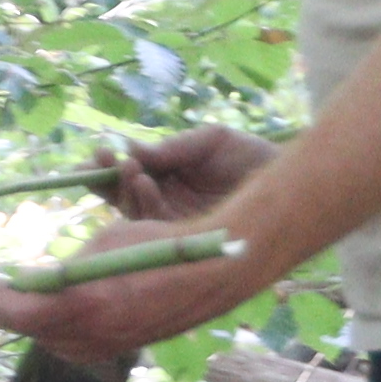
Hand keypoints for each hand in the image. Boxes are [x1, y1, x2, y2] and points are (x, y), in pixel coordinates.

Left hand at [0, 229, 264, 366]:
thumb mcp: (103, 245)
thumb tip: (34, 282)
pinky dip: (57, 334)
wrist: (213, 273)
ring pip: (53, 342)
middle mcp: (94, 334)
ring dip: (29, 325)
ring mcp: (110, 346)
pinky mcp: (124, 348)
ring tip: (8, 308)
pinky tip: (52, 320)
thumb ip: (65, 271)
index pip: (19, 311)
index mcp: (84, 304)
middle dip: (3, 315)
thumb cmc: (158, 244)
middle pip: (31, 330)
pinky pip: (77, 347)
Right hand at [96, 126, 272, 223]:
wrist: (283, 179)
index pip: (127, 171)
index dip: (107, 165)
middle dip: (106, 179)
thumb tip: (131, 149)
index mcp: (165, 174)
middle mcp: (162, 200)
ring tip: (131, 167)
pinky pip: (154, 226)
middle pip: (121, 194)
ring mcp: (171, 222)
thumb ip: (173, 148)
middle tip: (102, 160)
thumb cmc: (248, 156)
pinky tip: (146, 183)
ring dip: (125, 189)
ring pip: (133, 212)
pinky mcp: (183, 239)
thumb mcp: (209, 142)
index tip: (98, 150)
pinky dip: (145, 204)